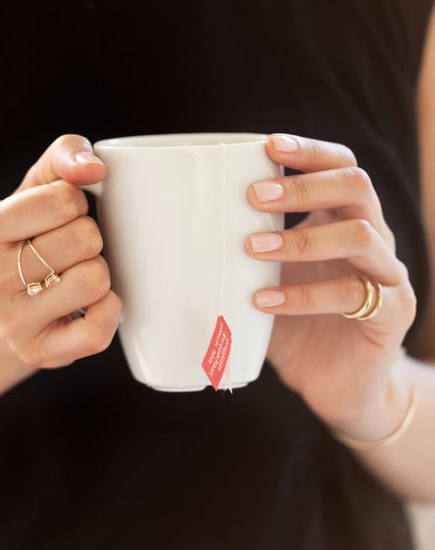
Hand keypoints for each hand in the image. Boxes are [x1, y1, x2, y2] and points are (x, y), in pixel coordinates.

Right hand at [0, 135, 121, 368]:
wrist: (4, 309)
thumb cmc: (26, 241)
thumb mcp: (33, 192)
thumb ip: (62, 158)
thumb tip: (95, 168)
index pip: (63, 199)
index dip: (77, 204)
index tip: (61, 218)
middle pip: (84, 239)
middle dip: (90, 239)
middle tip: (70, 252)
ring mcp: (10, 321)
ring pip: (95, 280)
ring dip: (99, 273)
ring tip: (74, 277)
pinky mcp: (39, 352)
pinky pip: (98, 328)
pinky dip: (109, 310)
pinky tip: (91, 305)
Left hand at [246, 134, 416, 431]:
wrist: (335, 384)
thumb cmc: (295, 326)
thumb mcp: (266, 283)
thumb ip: (243, 258)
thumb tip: (183, 238)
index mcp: (341, 222)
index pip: (339, 168)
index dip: (310, 151)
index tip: (268, 144)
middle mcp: (371, 240)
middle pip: (355, 186)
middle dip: (304, 185)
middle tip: (255, 196)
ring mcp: (386, 275)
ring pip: (362, 234)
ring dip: (303, 237)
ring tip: (253, 248)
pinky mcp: (392, 313)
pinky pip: (353, 295)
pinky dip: (304, 295)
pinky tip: (265, 301)